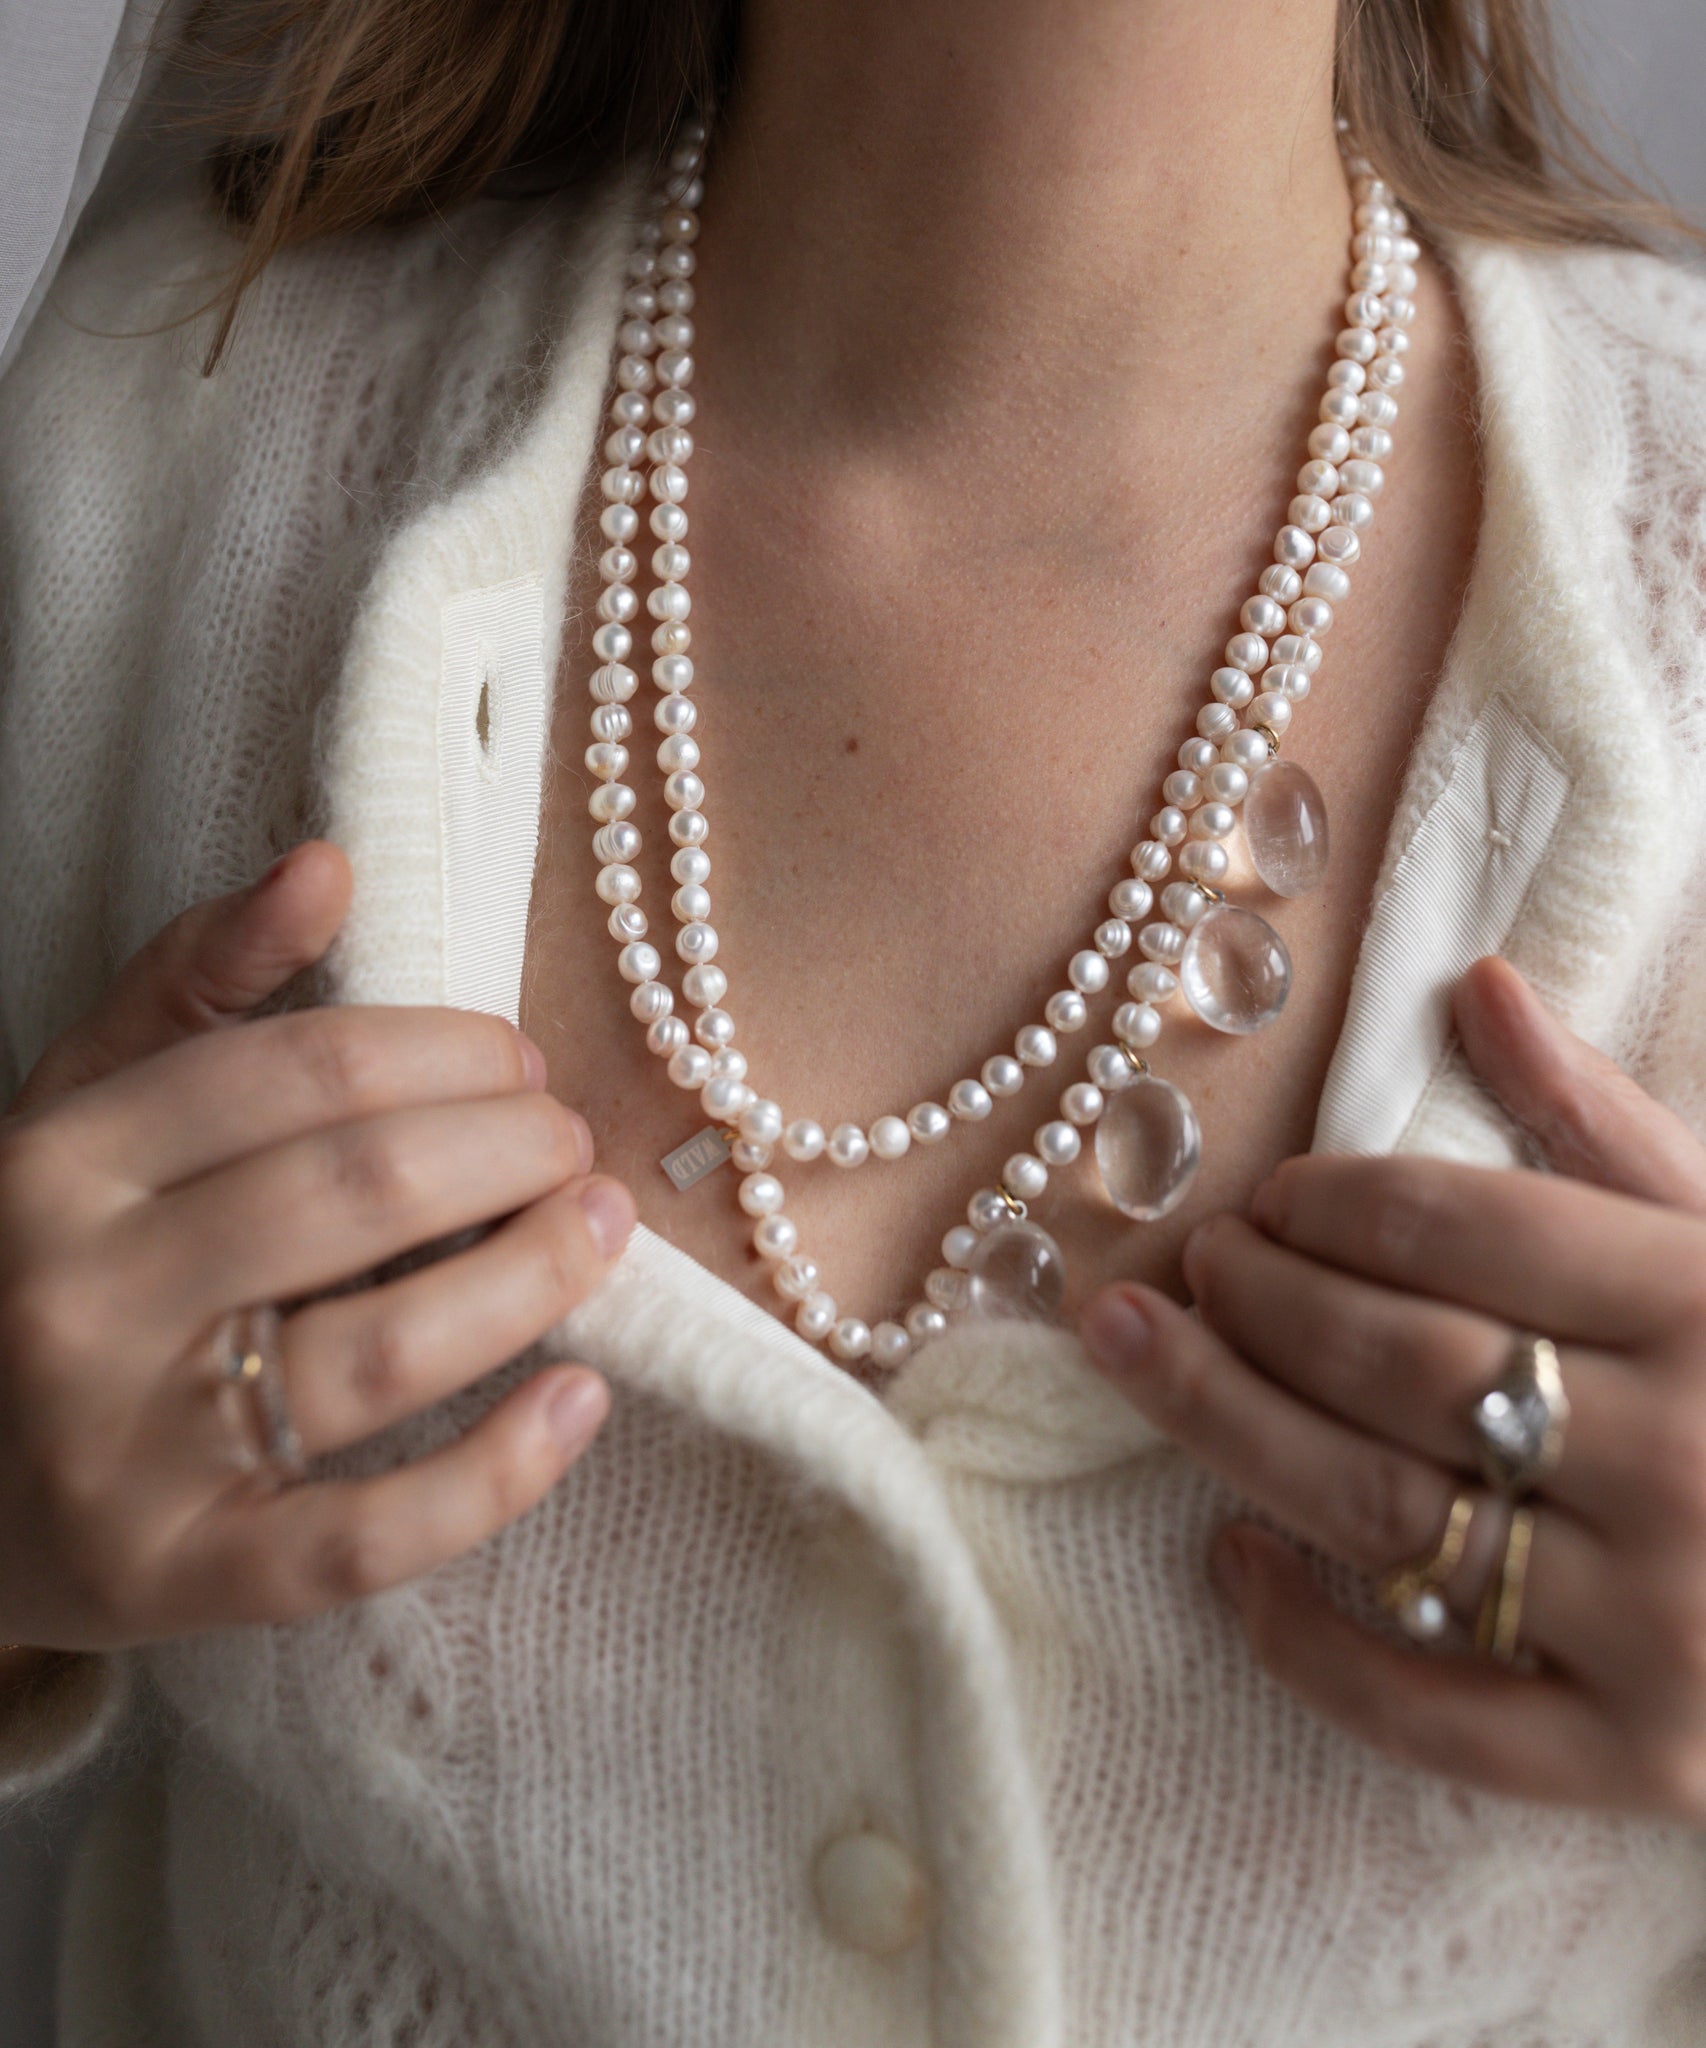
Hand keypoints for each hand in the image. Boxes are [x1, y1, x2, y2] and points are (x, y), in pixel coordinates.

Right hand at [0, 843, 631, 1654]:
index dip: (452, 1050)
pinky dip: (497, 1473)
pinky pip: (366, 1539)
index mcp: (59, 1164)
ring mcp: (125, 1455)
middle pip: (362, 1192)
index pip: (308, 1071)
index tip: (521, 1058)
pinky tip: (582, 1400)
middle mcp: (80, 1302)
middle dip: (513, 1149)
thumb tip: (329, 863)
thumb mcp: (82, 1105)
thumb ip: (195, 979)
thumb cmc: (35, 1265)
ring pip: (382, 1355)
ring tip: (600, 1229)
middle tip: (570, 1143)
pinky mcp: (177, 1583)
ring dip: (533, 1279)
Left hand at [1079, 955, 1705, 1821]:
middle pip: (1393, 1362)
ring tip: (1132, 1352)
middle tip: (1184, 1265)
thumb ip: (1608, 1125)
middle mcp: (1685, 1458)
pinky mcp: (1638, 1759)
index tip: (1268, 1197)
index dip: (1330, 1204)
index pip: (1462, 1229)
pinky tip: (1228, 1559)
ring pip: (1378, 1509)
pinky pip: (1433, 1712)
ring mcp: (1662, 1622)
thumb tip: (1478, 984)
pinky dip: (1309, 1641)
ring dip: (1224, 1422)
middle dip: (1255, 1301)